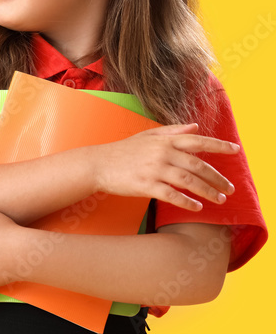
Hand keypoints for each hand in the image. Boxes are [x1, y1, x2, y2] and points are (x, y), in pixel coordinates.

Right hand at [91, 123, 239, 211]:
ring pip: (188, 181)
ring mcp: (154, 169)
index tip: (236, 150)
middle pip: (197, 165)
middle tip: (230, 188)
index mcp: (164, 140)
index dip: (219, 145)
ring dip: (207, 191)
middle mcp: (161, 153)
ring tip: (220, 199)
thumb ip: (172, 130)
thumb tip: (195, 126)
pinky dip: (187, 202)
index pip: (197, 141)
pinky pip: (172, 195)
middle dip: (217, 177)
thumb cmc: (123, 150)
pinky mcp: (146, 185)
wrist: (97, 164)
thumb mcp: (147, 136)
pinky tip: (197, 207)